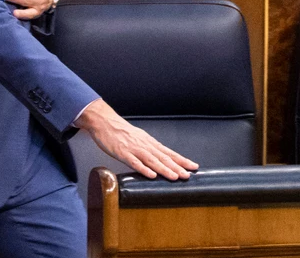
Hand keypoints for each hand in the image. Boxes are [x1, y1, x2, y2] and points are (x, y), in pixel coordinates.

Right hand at [75, 99, 197, 178]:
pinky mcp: (122, 153)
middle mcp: (146, 145)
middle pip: (164, 158)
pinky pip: (134, 162)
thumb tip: (161, 159)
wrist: (106, 123)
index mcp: (150, 143)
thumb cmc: (122, 132)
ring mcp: (134, 149)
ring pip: (152, 160)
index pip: (169, 153)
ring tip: (174, 177)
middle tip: (188, 175)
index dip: (182, 160)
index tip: (193, 167)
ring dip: (164, 169)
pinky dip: (144, 169)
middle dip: (177, 167)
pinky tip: (151, 175)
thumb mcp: (140, 139)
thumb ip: (149, 149)